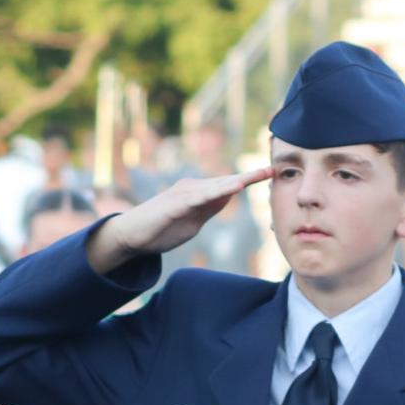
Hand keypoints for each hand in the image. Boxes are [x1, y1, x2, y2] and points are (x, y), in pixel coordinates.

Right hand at [86, 169, 271, 274]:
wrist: (131, 236)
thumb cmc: (161, 229)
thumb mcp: (193, 221)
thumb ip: (210, 208)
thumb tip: (229, 195)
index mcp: (199, 193)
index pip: (229, 186)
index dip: (250, 179)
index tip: (273, 173)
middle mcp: (192, 188)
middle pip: (226, 181)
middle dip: (250, 176)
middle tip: (273, 168)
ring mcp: (183, 194)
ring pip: (216, 186)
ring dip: (238, 181)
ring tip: (259, 175)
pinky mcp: (174, 204)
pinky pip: (199, 197)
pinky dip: (216, 193)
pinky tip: (232, 189)